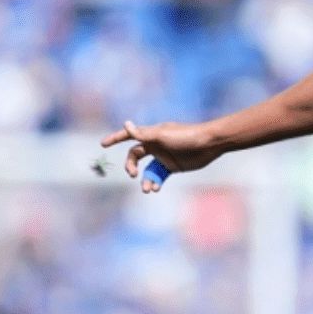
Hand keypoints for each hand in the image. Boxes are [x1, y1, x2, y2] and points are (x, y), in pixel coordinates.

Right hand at [100, 120, 226, 192]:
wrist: (209, 144)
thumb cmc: (186, 136)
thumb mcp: (163, 136)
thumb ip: (143, 134)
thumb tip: (126, 124)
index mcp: (151, 135)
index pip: (129, 136)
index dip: (115, 138)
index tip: (103, 144)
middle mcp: (155, 145)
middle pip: (135, 156)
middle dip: (130, 166)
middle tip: (132, 174)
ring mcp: (163, 157)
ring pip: (147, 170)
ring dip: (144, 179)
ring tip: (148, 189)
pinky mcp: (172, 167)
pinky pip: (158, 176)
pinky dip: (155, 182)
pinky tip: (155, 188)